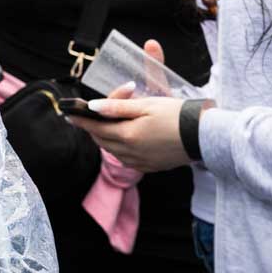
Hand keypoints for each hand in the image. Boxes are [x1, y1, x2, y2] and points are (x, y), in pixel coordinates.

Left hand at [68, 95, 189, 171]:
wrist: (203, 136)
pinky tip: (126, 136)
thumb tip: (92, 107)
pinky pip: (126, 158)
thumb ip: (117, 107)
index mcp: (128, 135)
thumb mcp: (145, 105)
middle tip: (94, 112)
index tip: (68, 113)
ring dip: (107, 136)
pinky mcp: (150, 167)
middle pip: (101, 139)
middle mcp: (131, 153)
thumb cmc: (176, 115)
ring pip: (112, 149)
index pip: (95, 127)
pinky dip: (120, 147)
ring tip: (110, 121)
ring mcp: (140, 162)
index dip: (81, 119)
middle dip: (94, 125)